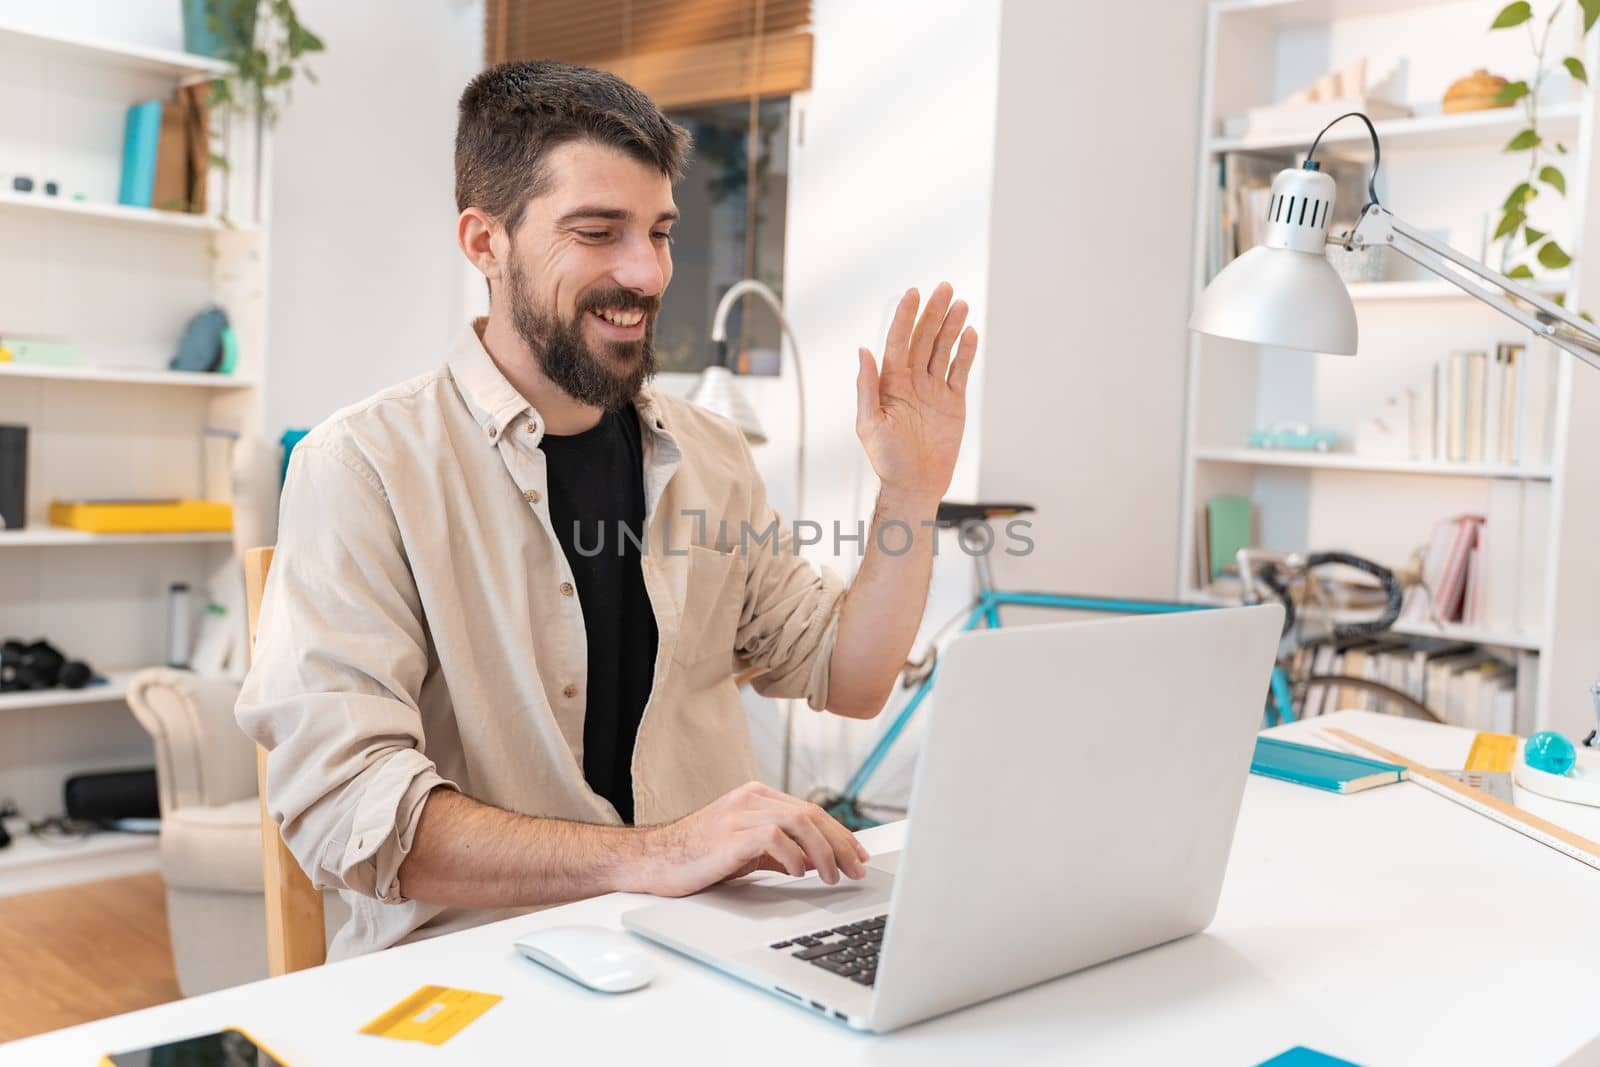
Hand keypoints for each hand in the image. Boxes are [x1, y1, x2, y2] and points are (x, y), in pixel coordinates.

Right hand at [632, 782, 869, 897]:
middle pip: (812, 814)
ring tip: (833, 876)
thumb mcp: (747, 851)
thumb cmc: (697, 857)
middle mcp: (750, 799)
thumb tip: (820, 862)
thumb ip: (781, 851)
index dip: (840, 833)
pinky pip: (774, 838)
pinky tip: (800, 873)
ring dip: (824, 852)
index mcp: (756, 797)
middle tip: (857, 869)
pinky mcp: (729, 835)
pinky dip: (794, 856)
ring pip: (799, 822)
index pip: (811, 810)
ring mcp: (739, 814)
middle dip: (841, 844)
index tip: (858, 855)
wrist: (652, 861)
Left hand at [855, 282, 978, 500]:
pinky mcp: (952, 401)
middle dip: (933, 313)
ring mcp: (933, 389)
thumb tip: (862, 351)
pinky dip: (965, 352)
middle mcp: (911, 381)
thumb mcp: (869, 424)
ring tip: (960, 304)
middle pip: (924, 339)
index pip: (898, 341)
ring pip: (943, 350)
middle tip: (945, 288)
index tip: (913, 293)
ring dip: (951, 327)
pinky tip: (970, 333)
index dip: (905, 317)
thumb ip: (867, 387)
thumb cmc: (887, 459)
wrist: (915, 484)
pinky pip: (959, 371)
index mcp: (890, 383)